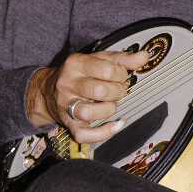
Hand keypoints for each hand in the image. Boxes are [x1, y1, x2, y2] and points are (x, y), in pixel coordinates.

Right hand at [26, 49, 148, 142]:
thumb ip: (122, 59)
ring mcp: (66, 105)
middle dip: (117, 92)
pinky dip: (103, 133)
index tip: (121, 76)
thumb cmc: (80, 73)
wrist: (48, 90)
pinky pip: (83, 135)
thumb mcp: (99, 59)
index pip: (107, 69)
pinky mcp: (67, 124)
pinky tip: (115, 125)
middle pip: (99, 91)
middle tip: (119, 91)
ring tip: (111, 105)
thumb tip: (144, 56)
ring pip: (88, 113)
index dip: (121, 74)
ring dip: (108, 110)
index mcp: (76, 64)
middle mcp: (68, 84)